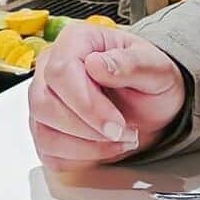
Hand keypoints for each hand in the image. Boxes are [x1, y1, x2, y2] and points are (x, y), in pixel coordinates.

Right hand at [27, 23, 186, 170]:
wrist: (151, 106)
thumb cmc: (151, 82)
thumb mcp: (157, 70)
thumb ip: (131, 64)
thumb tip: (97, 64)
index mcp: (76, 42)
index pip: (60, 72)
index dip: (86, 103)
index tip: (116, 123)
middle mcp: (51, 68)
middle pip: (43, 103)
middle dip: (86, 127)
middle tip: (122, 133)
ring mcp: (44, 99)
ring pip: (42, 131)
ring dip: (85, 146)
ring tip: (119, 140)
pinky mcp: (45, 129)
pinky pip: (48, 151)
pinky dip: (79, 158)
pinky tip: (104, 148)